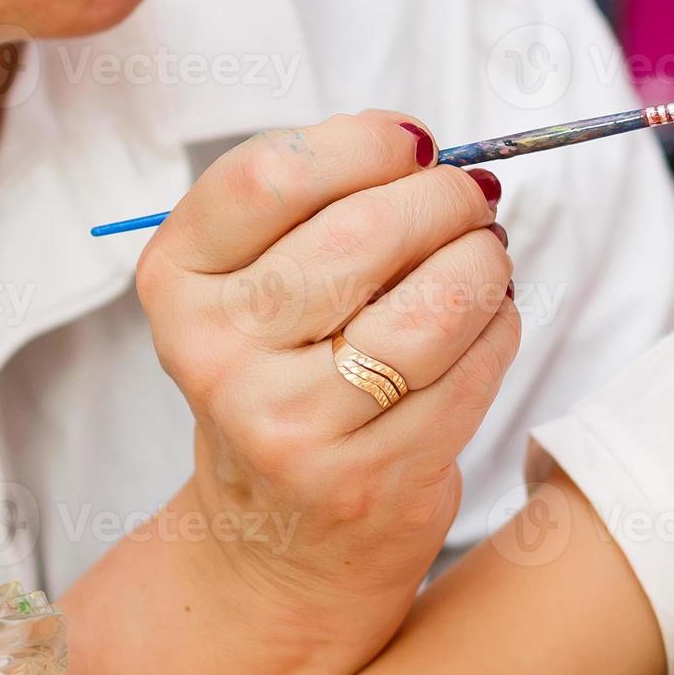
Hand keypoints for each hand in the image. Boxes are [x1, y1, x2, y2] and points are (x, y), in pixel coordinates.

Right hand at [136, 111, 519, 640]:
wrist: (273, 533)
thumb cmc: (275, 378)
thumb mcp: (246, 287)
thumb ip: (309, 208)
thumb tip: (422, 151)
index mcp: (176, 281)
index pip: (270, 174)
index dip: (362, 141)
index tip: (411, 144)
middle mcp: (213, 352)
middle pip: (363, 230)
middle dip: (444, 198)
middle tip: (466, 202)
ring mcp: (285, 423)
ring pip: (432, 304)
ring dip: (483, 263)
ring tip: (483, 260)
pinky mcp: (362, 476)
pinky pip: (470, 369)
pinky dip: (497, 328)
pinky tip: (481, 324)